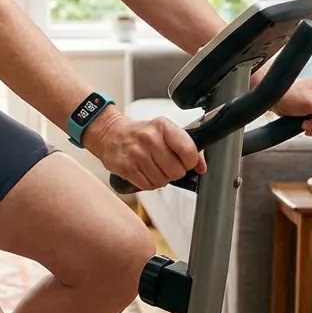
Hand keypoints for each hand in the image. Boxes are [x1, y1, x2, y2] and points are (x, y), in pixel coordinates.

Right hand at [83, 107, 205, 190]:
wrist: (109, 133)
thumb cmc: (140, 134)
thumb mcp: (164, 132)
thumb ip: (186, 147)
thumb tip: (201, 167)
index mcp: (163, 126)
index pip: (189, 151)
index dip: (190, 162)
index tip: (185, 161)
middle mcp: (149, 138)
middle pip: (176, 171)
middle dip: (174, 172)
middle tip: (165, 165)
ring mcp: (136, 153)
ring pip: (162, 181)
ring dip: (160, 178)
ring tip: (152, 167)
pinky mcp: (126, 167)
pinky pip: (147, 186)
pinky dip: (148, 183)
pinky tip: (143, 172)